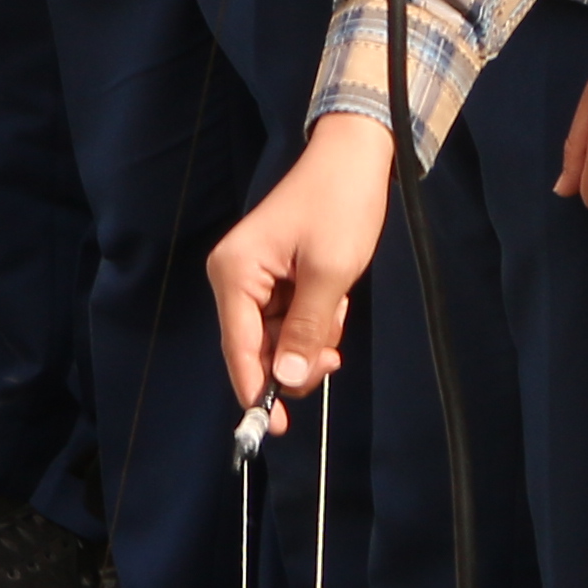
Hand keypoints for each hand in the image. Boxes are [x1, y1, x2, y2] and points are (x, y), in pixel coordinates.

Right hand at [212, 115, 397, 425]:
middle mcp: (234, 277)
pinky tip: (335, 300)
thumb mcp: (330, 274)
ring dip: (311, 337)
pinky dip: (314, 320)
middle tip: (335, 357)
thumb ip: (308, 330)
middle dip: (295, 358)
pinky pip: (288, 318)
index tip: (274, 429)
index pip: (239, 346)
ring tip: (340, 310)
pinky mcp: (273, 275)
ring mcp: (252, 276)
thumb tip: (288, 377)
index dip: (255, 389)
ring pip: (276, 336)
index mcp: (235, 273)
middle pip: (255, 347)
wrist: (354, 159)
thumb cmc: (340, 207)